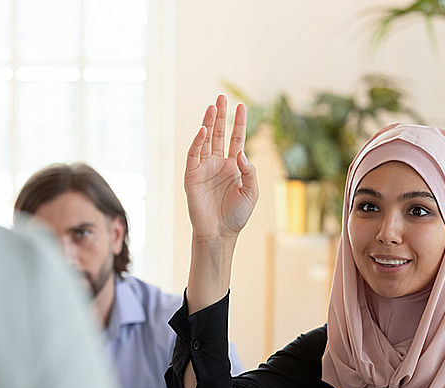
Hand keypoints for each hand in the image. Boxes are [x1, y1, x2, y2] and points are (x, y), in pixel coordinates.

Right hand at [184, 94, 258, 240]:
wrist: (219, 233)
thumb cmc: (237, 215)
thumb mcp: (252, 192)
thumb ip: (249, 171)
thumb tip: (239, 152)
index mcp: (234, 167)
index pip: (236, 139)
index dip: (239, 123)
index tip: (242, 106)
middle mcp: (219, 164)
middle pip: (219, 134)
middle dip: (221, 116)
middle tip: (221, 97)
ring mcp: (204, 168)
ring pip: (206, 141)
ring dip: (208, 123)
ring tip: (212, 106)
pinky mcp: (192, 175)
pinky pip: (194, 155)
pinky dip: (197, 142)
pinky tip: (203, 130)